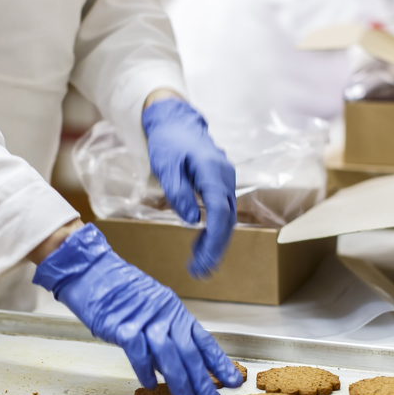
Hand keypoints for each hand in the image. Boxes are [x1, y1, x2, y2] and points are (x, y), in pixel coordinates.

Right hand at [32, 224, 242, 394]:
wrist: (91, 270)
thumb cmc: (117, 290)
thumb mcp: (149, 308)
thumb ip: (162, 335)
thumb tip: (169, 367)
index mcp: (175, 311)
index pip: (203, 341)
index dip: (219, 363)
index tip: (234, 382)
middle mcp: (165, 316)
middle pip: (191, 354)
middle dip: (204, 384)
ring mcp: (145, 320)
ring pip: (170, 357)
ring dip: (181, 384)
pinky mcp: (123, 326)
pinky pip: (139, 353)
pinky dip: (146, 370)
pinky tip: (151, 386)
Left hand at [142, 97, 236, 277]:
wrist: (176, 123)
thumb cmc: (169, 142)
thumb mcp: (166, 166)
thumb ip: (178, 192)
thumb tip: (192, 221)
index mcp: (212, 169)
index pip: (219, 208)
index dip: (214, 235)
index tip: (205, 257)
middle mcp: (225, 176)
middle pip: (227, 218)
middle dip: (215, 248)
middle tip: (200, 272)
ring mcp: (225, 181)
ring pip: (226, 218)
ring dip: (214, 244)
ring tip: (200, 267)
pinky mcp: (220, 186)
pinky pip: (221, 212)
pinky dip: (211, 231)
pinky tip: (200, 248)